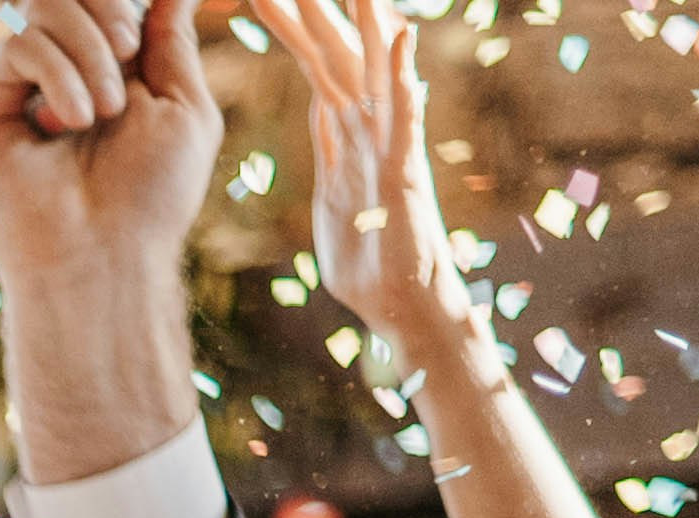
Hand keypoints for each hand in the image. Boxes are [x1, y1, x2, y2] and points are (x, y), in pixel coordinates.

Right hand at [0, 0, 225, 483]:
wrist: (104, 258)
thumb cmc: (152, 196)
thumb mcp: (183, 104)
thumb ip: (171, 38)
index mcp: (113, 71)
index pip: (109, 3)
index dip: (124, 4)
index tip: (141, 35)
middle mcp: (65, 76)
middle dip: (110, 10)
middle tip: (128, 52)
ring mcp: (24, 92)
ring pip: (44, 9)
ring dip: (88, 45)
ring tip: (107, 107)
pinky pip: (17, 46)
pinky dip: (57, 72)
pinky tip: (73, 120)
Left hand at [245, 0, 471, 361]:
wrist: (402, 307)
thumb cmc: (369, 261)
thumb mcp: (335, 196)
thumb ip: (332, 151)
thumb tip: (324, 115)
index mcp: (346, 132)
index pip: (316, 63)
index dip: (294, 23)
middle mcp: (370, 127)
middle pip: (337, 52)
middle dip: (315, 8)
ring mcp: (389, 145)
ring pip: (368, 69)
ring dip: (359, 19)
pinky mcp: (402, 171)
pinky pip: (404, 114)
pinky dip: (400, 76)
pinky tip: (400, 37)